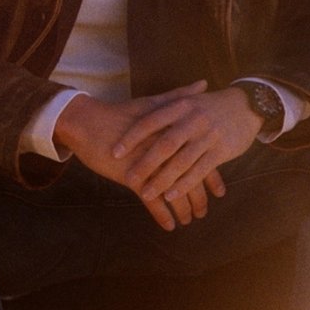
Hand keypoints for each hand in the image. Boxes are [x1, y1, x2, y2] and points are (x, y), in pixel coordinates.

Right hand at [53, 84, 223, 229]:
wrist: (89, 122)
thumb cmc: (121, 113)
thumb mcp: (155, 105)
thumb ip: (181, 97)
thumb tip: (203, 83)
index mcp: (175, 135)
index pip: (201, 159)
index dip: (212, 177)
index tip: (220, 192)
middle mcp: (168, 152)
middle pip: (192, 178)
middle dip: (200, 198)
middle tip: (204, 212)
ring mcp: (152, 166)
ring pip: (175, 192)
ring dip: (184, 209)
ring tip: (189, 220)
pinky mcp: (134, 177)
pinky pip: (153, 201)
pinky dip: (163, 215)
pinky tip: (170, 226)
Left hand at [114, 84, 264, 226]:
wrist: (248, 105)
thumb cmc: (212, 105)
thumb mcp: (189, 100)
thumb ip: (166, 104)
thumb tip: (135, 110)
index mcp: (181, 106)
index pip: (151, 122)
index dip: (132, 137)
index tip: (115, 152)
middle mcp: (193, 120)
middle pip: (165, 144)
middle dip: (146, 163)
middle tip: (129, 177)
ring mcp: (208, 136)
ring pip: (181, 161)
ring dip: (163, 179)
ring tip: (146, 193)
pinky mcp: (221, 151)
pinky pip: (199, 170)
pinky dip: (184, 184)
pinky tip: (172, 196)